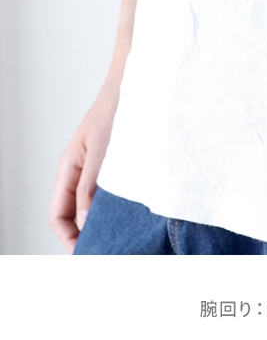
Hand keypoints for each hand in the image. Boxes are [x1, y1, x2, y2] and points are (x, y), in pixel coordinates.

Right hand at [49, 83, 118, 252]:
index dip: (69, 238)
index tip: (87, 254)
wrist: (135, 85)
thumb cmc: (116, 110)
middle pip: (76, 214)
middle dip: (87, 234)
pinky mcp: (118, 164)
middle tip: (110, 251)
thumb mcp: (103, 150)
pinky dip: (119, 206)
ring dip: (106, 221)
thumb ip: (92, 185)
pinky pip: (112, 192)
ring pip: (95, 204)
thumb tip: (85, 222)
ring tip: (124, 237)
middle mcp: (81, 172)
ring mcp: (99, 168)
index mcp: (68, 169)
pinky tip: (135, 213)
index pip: (59, 215)